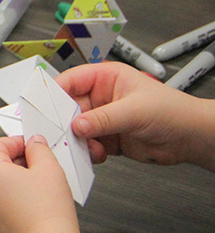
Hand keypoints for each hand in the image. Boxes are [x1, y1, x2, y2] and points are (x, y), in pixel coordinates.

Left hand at [0, 136, 78, 232]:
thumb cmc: (47, 210)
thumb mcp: (49, 168)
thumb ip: (39, 149)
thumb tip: (34, 143)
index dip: (14, 143)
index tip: (30, 147)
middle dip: (13, 164)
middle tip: (37, 168)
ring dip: (10, 184)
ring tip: (34, 191)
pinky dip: (7, 204)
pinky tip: (27, 208)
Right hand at [55, 62, 214, 168]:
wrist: (191, 138)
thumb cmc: (173, 111)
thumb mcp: (134, 110)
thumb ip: (103, 118)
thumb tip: (76, 125)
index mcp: (105, 78)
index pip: (70, 81)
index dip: (54, 93)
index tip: (40, 107)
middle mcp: (101, 97)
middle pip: (68, 107)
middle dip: (63, 121)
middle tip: (57, 133)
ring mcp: (103, 118)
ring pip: (76, 129)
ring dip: (77, 140)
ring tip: (84, 147)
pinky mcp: (107, 138)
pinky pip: (87, 144)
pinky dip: (87, 151)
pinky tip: (98, 154)